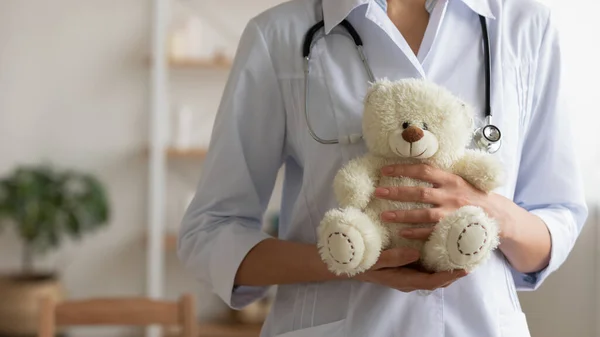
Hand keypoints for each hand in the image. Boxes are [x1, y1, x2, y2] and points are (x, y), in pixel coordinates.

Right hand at [354, 247, 467, 291]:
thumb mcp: (374, 260)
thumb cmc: (360, 263)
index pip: (432, 281)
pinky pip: (425, 266)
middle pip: (437, 280)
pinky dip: (436, 260)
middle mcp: (408, 279)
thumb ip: (394, 258)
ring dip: (447, 267)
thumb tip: (416, 253)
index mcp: (403, 280)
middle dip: (454, 272)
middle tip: (470, 259)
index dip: (449, 276)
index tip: (464, 268)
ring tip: (462, 254)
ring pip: (433, 273)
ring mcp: (407, 274)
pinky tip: (443, 249)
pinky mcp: (405, 267)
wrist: (347, 266)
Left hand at [374, 163, 513, 239]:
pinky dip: (417, 233)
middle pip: (419, 192)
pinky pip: (432, 231)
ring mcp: (453, 214)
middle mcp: (452, 195)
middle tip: (378, 192)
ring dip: (402, 215)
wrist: (499, 217)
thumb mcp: (460, 181)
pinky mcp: (454, 229)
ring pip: (424, 214)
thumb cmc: (474, 197)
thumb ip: (440, 176)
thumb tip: (415, 166)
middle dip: (397, 192)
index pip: (424, 170)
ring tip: (384, 215)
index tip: (384, 170)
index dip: (403, 169)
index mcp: (451, 179)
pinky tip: (402, 233)